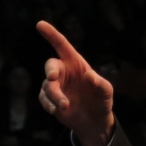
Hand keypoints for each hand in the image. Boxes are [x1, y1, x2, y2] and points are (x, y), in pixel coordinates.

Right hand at [36, 21, 115, 145]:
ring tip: (66, 106)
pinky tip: (56, 110)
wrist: (94, 121)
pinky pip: (43, 98)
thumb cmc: (101, 101)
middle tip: (52, 78)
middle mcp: (63, 72)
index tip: (40, 24)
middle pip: (50, 65)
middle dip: (50, 70)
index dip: (51, 35)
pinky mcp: (49, 98)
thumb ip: (100, 84)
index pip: (62, 46)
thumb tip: (89, 75)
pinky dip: (49, 104)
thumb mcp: (106, 92)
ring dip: (55, 96)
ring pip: (47, 86)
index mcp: (75, 64)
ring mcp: (55, 85)